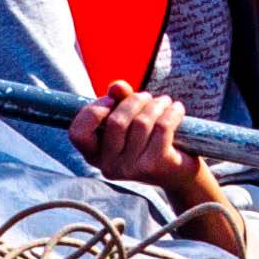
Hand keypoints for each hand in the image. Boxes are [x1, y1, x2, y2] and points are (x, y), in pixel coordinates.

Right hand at [70, 82, 229, 233]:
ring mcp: (130, 170)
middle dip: (134, 101)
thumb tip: (117, 87)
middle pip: (116, 122)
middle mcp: (109, 166)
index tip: (110, 100)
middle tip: (147, 97)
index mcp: (95, 155)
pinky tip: (176, 109)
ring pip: (142, 123)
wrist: (179, 172)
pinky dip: (172, 112)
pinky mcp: (154, 166)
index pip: (78, 134)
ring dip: (156, 104)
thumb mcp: (129, 119)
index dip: (93, 112)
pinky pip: (162, 127)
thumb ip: (118, 100)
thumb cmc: (148, 140)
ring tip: (164, 102)